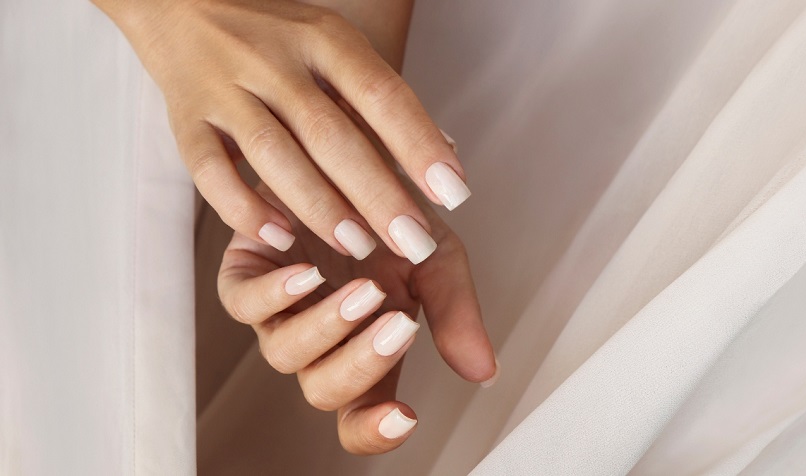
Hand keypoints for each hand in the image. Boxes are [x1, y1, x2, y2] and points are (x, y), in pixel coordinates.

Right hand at [95, 0, 470, 262]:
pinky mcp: (186, 120)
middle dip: (377, 192)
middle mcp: (273, 61)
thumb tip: (445, 151)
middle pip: (331, 133)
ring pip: (273, 155)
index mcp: (323, 37)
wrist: (181, 3)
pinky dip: (242, 208)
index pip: (380, 93)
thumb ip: (381, 98)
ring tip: (358, 246)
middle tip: (414, 241)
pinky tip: (278, 238)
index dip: (418, 144)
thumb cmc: (278, 37)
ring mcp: (224, 89)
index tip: (454, 192)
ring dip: (318, 206)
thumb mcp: (334, 46)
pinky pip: (209, 170)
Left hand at [217, 182, 496, 453]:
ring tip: (366, 290)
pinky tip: (310, 272)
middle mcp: (319, 339)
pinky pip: (244, 302)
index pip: (361, 414)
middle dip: (364, 363)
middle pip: (325, 390)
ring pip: (284, 353)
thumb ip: (455, 313)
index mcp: (365, 346)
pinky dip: (275, 294)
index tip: (408, 416)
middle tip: (401, 324)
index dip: (376, 430)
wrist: (358, 149)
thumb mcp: (438, 259)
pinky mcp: (245, 271)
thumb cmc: (395, 211)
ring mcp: (278, 311)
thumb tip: (484, 373)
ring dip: (328, 328)